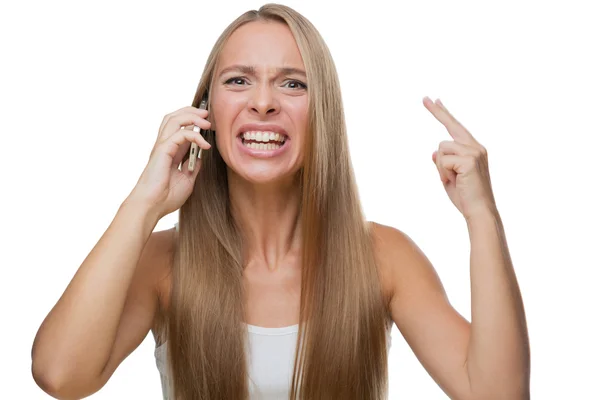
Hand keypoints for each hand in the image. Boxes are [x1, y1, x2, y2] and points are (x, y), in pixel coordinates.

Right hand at [127, 106, 211, 219]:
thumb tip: (201, 157)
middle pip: (174, 118)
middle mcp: (165, 146)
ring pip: (174, 120)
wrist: (152, 207)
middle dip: (191, 112)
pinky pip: (180, 135)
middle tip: (207, 114)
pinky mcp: (163, 150)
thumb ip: (193, 167)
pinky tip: (204, 145)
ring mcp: (162, 147)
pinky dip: (194, 136)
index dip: (193, 122)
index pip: (180, 129)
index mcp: (170, 152)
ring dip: (192, 117)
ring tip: (207, 122)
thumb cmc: (165, 198)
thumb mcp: (187, 181)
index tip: (209, 125)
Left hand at [423, 97, 496, 219]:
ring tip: (452, 180)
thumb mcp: (450, 178)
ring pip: (441, 148)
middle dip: (437, 111)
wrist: (479, 211)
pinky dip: (443, 173)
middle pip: (451, 124)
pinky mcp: (469, 158)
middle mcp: (476, 147)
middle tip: (424, 97)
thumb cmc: (466, 198)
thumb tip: (434, 152)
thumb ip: (443, 163)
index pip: (456, 127)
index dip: (444, 114)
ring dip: (441, 167)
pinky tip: (454, 181)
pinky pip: (442, 160)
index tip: (435, 100)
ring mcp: (474, 151)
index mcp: (474, 149)